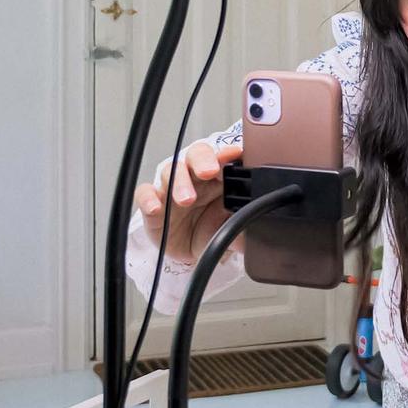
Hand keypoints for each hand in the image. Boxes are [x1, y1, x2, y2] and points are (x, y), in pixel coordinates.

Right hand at [133, 139, 242, 262]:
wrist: (190, 253)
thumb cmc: (211, 230)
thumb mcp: (230, 228)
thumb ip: (245, 226)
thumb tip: (261, 230)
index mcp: (218, 178)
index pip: (223, 159)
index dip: (228, 154)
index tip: (235, 154)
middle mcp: (195, 178)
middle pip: (196, 155)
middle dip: (203, 160)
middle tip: (209, 171)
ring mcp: (172, 189)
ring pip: (171, 171)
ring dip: (179, 183)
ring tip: (187, 199)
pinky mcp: (153, 205)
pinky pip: (145, 194)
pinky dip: (148, 198)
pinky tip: (156, 207)